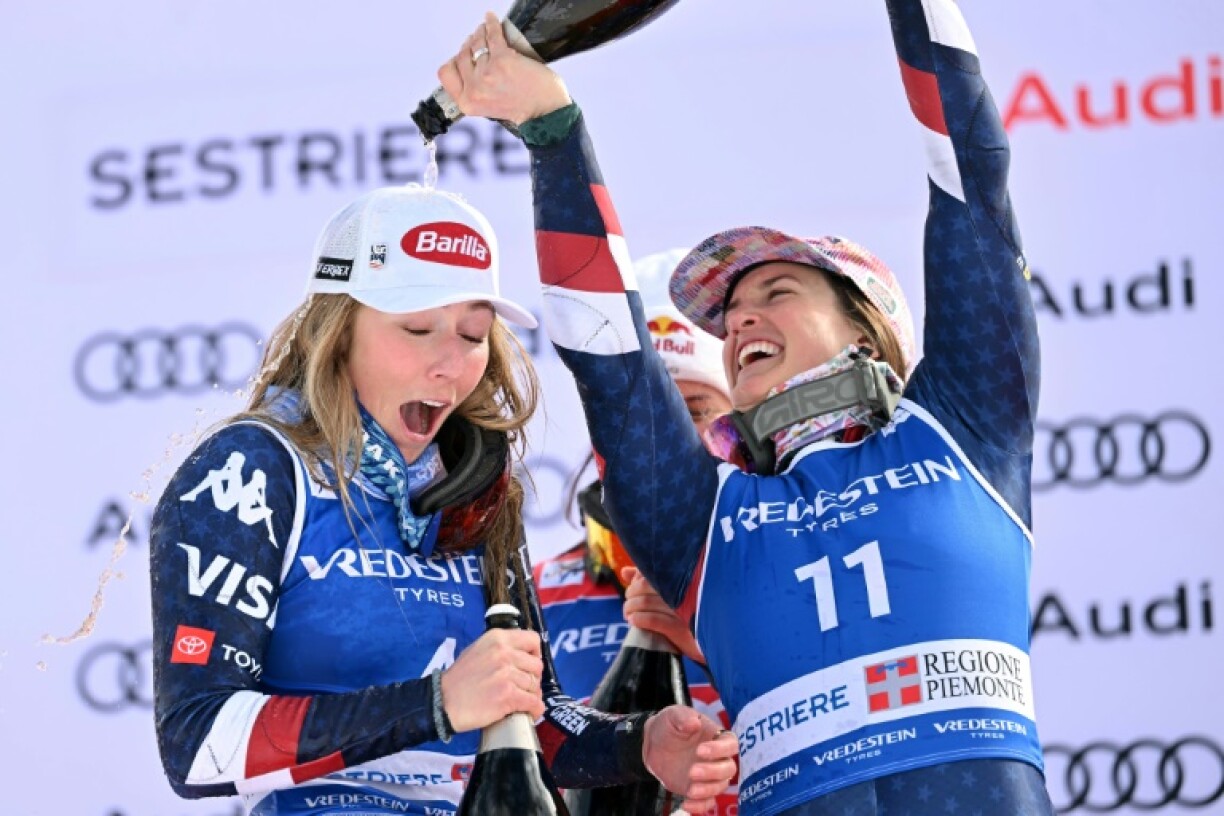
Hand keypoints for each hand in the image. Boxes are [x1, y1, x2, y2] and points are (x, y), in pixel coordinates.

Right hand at [438, 11, 572, 125]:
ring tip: (486, 31)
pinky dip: (491, 24)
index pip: (446, 73)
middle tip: (478, 41)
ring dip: (480, 34)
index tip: (464, 56)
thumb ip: (475, 90)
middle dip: (469, 45)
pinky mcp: (503, 60)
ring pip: (476, 43)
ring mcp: (487, 73)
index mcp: (467, 102)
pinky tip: (491, 19)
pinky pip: (492, 35)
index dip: (454, 61)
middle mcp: (474, 88)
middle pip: (461, 55)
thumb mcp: (488, 107)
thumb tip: (470, 63)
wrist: (546, 113)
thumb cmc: (523, 108)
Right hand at [440, 627, 544, 731]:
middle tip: (523, 687)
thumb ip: (500, 649)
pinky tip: (528, 712)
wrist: (443, 701)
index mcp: (497, 639)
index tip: (530, 665)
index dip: (535, 654)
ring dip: (532, 695)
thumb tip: (522, 656)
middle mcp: (504, 653)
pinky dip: (534, 709)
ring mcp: (506, 674)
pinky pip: (533, 702)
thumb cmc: (459, 679)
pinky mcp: (508, 695)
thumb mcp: (478, 650)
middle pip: (537, 665)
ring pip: (535, 685)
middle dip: (533, 678)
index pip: (533, 640)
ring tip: (522, 701)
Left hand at [622, 567, 705, 664]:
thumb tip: (624, 571)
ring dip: (630, 608)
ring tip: (628, 615)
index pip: (650, 573)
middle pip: (644, 586)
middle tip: (629, 604)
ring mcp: (682, 610)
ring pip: (645, 602)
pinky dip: (639, 619)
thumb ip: (646, 581)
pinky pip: (654, 620)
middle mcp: (683, 592)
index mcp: (681, 581)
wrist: (710, 641)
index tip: (633, 588)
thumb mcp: (667, 597)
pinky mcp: (680, 628)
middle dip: (631, 595)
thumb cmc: (685, 615)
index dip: (637, 580)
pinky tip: (633, 621)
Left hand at [643, 705, 738, 813]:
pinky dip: (700, 806)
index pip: (730, 744)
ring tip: (690, 790)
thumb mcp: (673, 715)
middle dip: (713, 772)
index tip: (700, 750)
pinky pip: (708, 802)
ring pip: (720, 786)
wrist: (653, 744)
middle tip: (692, 771)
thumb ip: (683, 717)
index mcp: (716, 736)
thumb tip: (695, 722)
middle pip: (729, 768)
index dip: (720, 749)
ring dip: (707, 790)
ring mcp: (710, 775)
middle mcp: (718, 757)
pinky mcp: (700, 789)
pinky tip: (686, 804)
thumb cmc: (669, 725)